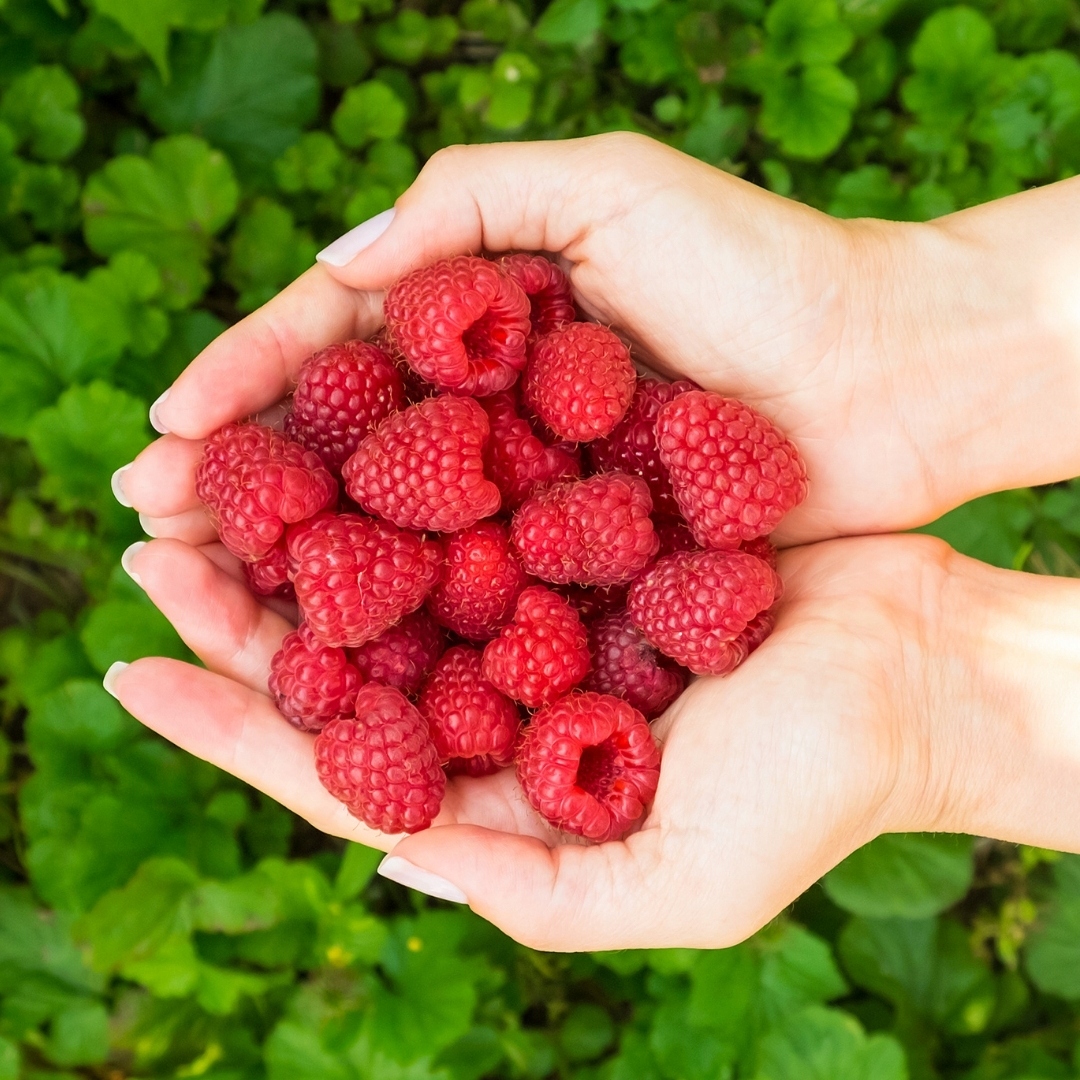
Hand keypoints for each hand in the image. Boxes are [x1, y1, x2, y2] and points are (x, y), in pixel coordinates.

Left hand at [109, 532, 963, 949]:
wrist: (917, 667)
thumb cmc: (815, 786)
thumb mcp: (676, 885)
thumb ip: (528, 891)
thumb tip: (386, 864)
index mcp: (506, 786)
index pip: (341, 763)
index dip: (233, 721)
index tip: (136, 668)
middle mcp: (507, 690)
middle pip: (348, 652)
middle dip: (243, 602)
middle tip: (149, 542)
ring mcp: (542, 603)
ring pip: (395, 564)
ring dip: (306, 522)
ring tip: (210, 474)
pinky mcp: (585, 529)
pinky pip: (480, 497)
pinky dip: (411, 466)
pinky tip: (345, 424)